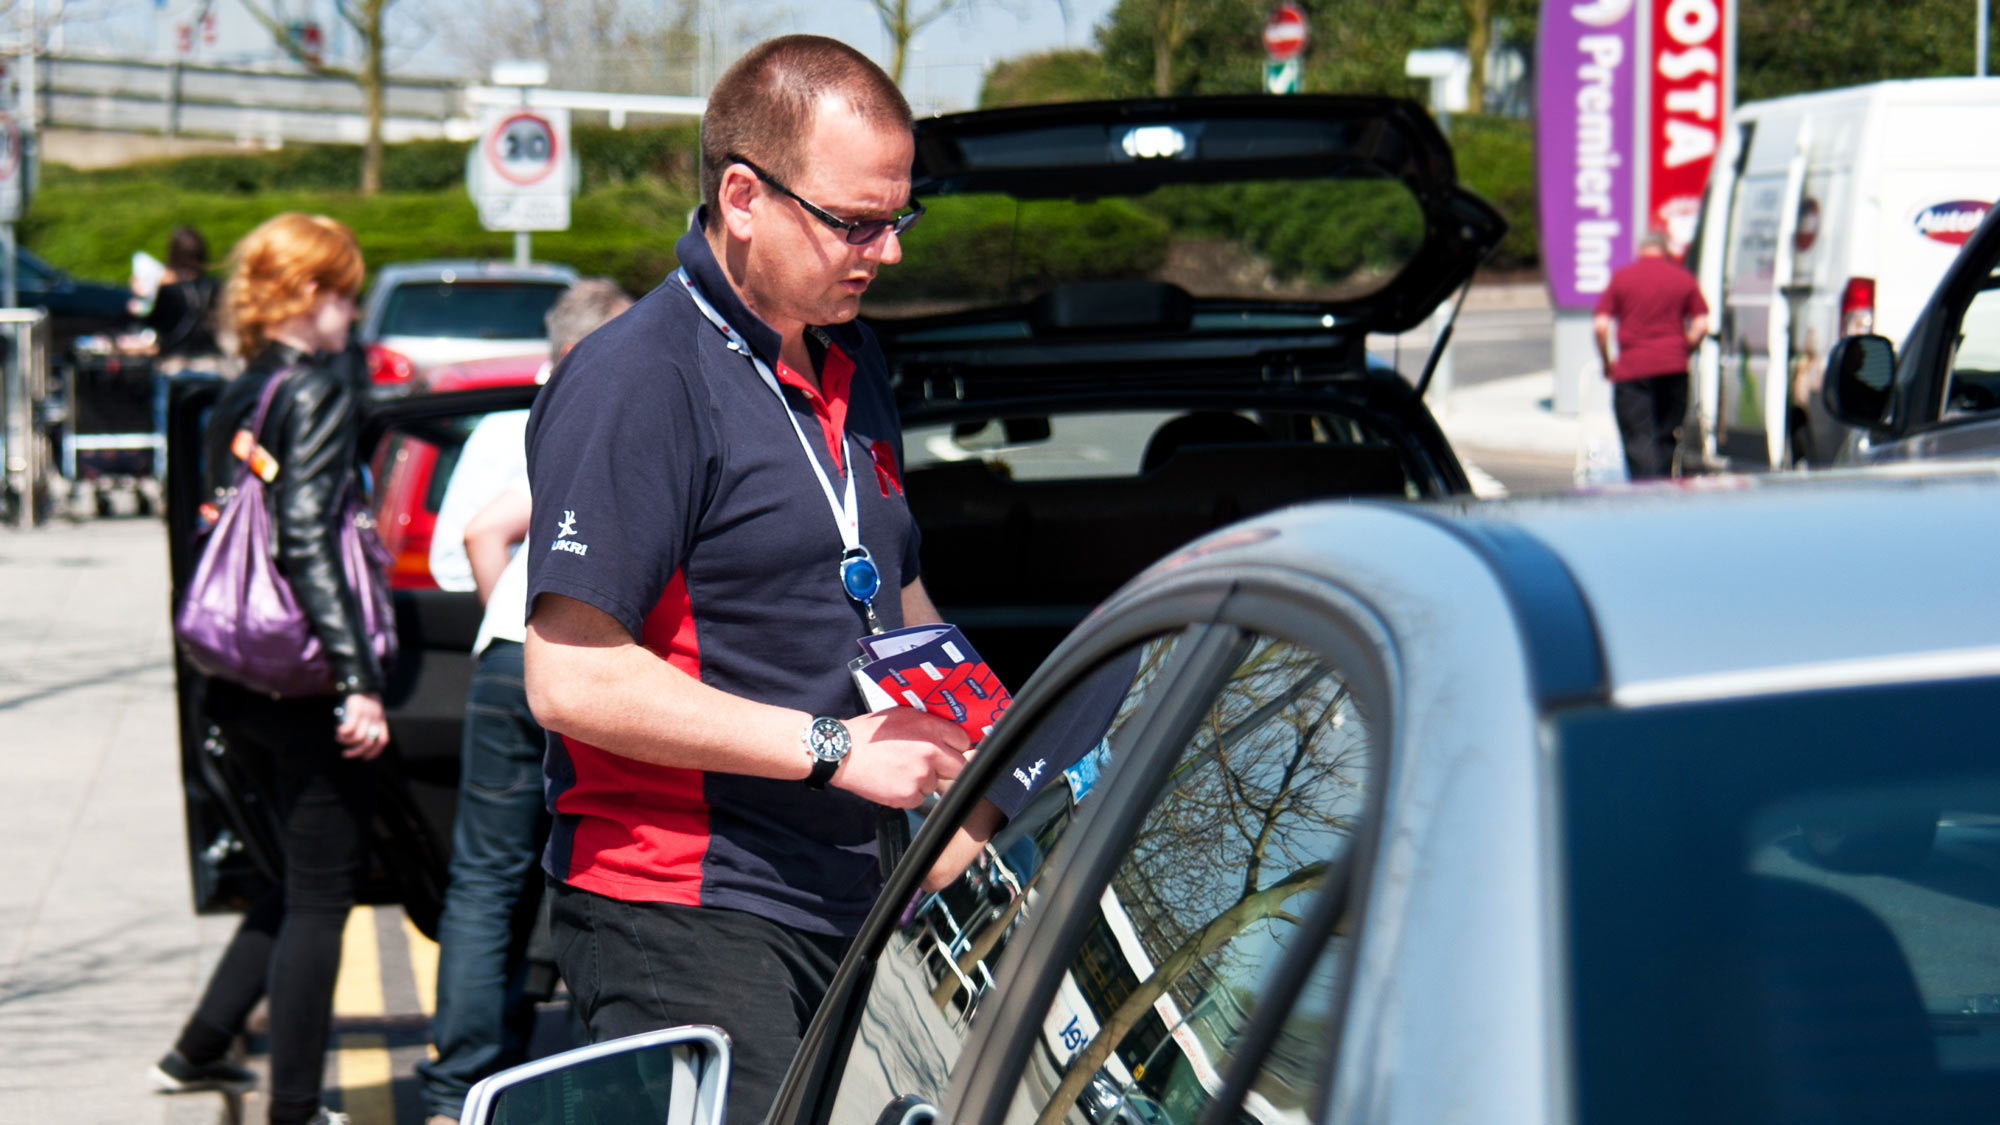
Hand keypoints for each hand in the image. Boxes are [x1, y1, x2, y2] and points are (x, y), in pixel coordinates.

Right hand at [335, 692, 389, 759]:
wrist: (361, 683)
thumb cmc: (365, 700)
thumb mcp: (372, 713)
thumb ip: (368, 725)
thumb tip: (357, 741)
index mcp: (381, 721)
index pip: (382, 741)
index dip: (374, 752)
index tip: (364, 758)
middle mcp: (375, 720)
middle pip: (368, 743)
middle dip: (356, 752)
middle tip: (346, 754)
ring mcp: (366, 716)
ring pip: (358, 737)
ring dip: (346, 741)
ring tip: (339, 738)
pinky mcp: (356, 711)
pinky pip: (349, 727)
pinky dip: (342, 732)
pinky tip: (338, 730)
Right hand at [833, 707, 972, 808]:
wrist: (842, 753)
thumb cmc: (868, 733)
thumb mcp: (902, 715)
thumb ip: (928, 723)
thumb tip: (948, 732)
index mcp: (930, 729)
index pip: (963, 742)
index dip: (955, 746)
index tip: (949, 749)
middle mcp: (929, 752)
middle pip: (958, 768)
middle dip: (946, 767)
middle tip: (930, 764)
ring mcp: (920, 776)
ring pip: (936, 785)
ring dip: (924, 781)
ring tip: (901, 770)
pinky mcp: (907, 796)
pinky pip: (919, 799)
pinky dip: (909, 794)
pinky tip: (893, 781)